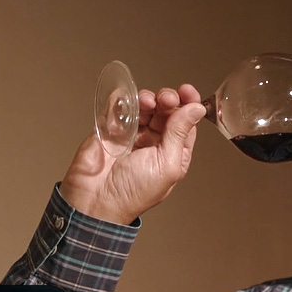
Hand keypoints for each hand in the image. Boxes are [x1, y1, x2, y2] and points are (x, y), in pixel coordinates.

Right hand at [60, 84, 205, 223]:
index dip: (188, 105)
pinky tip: (127, 101)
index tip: (187, 91)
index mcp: (172, 153)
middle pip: (166, 111)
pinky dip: (124, 100)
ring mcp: (132, 134)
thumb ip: (179, 133)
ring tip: (145, 101)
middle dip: (168, 99)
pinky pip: (119, 107)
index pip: (185, 123)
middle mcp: (154, 142)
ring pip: (145, 106)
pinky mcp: (111, 128)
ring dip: (148, 99)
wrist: (95, 199)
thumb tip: (196, 108)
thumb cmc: (133, 192)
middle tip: (165, 98)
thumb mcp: (166, 164)